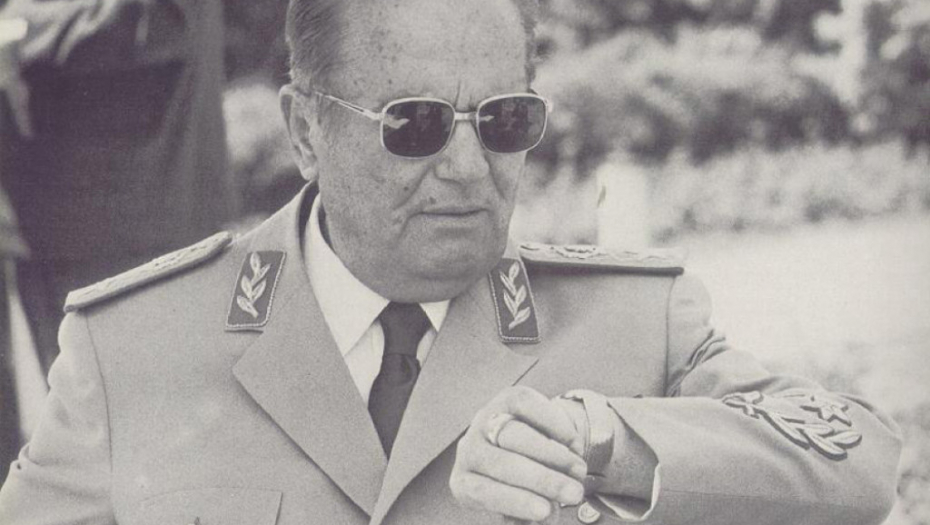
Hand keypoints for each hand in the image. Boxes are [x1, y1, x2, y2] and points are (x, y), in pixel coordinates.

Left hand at [450, 386, 587, 521]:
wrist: (531, 446)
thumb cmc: (524, 485)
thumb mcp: (522, 505)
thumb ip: (530, 514)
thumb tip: (547, 516)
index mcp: (465, 483)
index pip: (484, 492)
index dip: (516, 501)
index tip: (546, 511)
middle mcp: (469, 450)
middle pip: (504, 464)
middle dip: (543, 480)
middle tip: (574, 493)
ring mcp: (485, 420)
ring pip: (517, 436)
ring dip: (554, 456)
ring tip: (579, 471)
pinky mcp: (507, 398)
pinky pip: (529, 407)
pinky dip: (555, 426)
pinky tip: (573, 445)